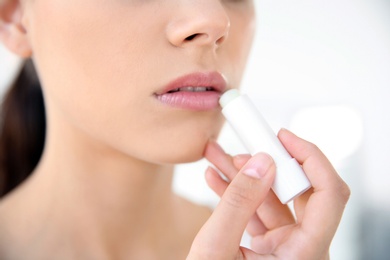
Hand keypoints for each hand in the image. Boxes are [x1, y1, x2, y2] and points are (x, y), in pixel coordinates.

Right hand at [187, 129, 349, 258]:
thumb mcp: (216, 248)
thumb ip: (239, 202)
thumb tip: (263, 161)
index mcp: (304, 254)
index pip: (329, 194)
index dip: (312, 158)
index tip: (282, 136)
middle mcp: (302, 249)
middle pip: (299, 191)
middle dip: (267, 163)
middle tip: (243, 144)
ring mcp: (284, 248)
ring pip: (272, 198)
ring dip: (245, 176)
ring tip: (217, 157)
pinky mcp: (268, 246)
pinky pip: (258, 211)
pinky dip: (238, 193)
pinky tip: (216, 178)